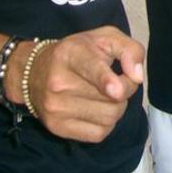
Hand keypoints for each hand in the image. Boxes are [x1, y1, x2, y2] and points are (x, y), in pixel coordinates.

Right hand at [24, 26, 144, 143]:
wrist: (34, 73)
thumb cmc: (78, 52)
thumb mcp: (105, 38)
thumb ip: (129, 49)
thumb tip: (137, 76)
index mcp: (71, 53)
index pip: (90, 68)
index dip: (106, 80)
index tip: (118, 90)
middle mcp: (59, 81)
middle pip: (111, 98)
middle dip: (124, 91)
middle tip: (118, 83)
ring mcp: (55, 107)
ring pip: (108, 118)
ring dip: (116, 108)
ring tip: (106, 96)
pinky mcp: (57, 127)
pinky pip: (98, 134)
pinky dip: (105, 124)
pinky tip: (96, 110)